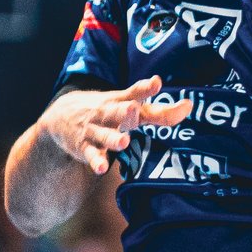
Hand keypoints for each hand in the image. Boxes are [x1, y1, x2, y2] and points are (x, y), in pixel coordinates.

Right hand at [44, 77, 191, 174]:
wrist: (62, 115)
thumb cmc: (106, 111)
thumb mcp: (128, 107)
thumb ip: (158, 110)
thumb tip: (189, 106)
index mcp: (120, 102)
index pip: (134, 93)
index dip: (146, 88)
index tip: (156, 82)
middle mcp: (107, 113)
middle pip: (117, 112)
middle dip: (125, 112)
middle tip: (133, 110)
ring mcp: (95, 130)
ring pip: (104, 135)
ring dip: (113, 138)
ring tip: (123, 141)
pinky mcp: (84, 147)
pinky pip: (91, 155)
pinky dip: (95, 161)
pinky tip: (100, 168)